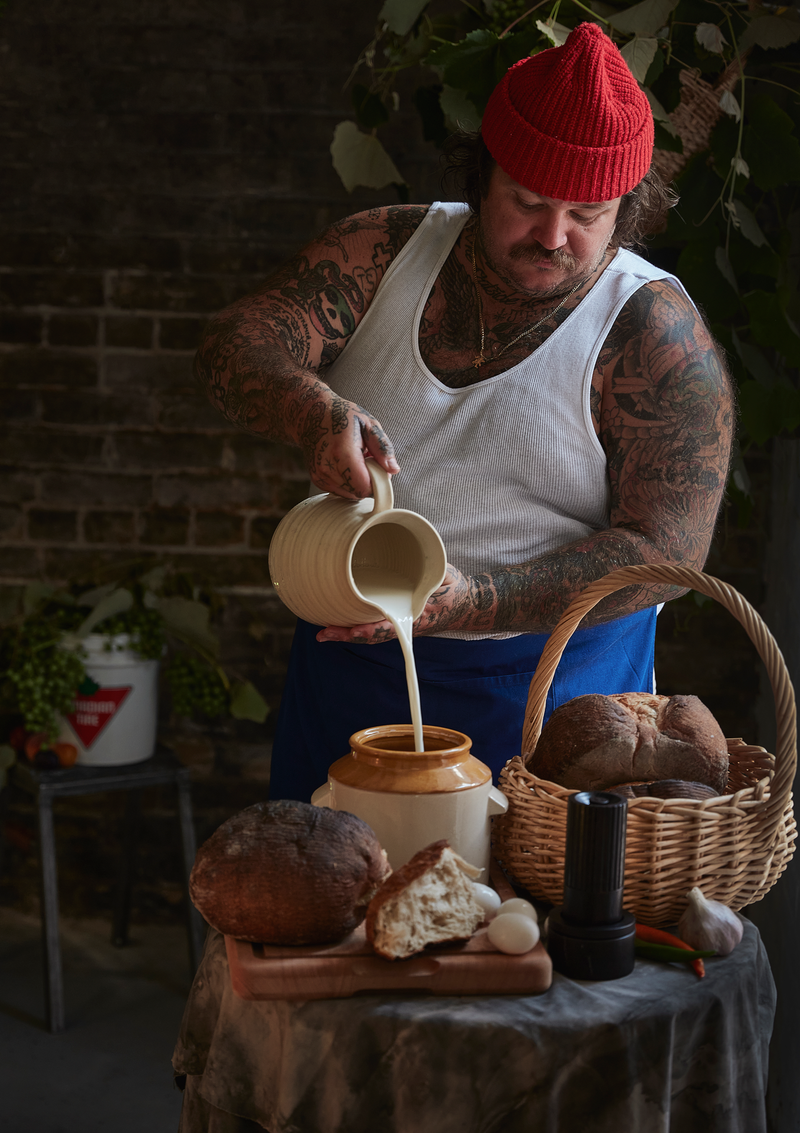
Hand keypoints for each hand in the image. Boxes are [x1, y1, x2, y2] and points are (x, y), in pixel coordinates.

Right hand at [300, 389, 398, 499]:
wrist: (309, 414)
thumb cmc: (340, 416)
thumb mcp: (368, 423)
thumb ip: (382, 447)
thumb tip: (393, 469)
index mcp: (342, 452)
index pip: (364, 487)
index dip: (377, 483)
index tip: (380, 470)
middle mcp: (328, 467)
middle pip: (358, 493)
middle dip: (369, 482)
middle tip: (369, 462)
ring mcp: (320, 475)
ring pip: (349, 495)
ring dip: (358, 483)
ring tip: (357, 462)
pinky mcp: (317, 480)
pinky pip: (340, 491)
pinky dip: (348, 482)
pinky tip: (347, 466)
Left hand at [315, 565, 472, 643]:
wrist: (460, 605)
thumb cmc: (451, 589)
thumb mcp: (448, 577)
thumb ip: (437, 572)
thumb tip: (433, 564)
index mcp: (417, 616)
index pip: (392, 626)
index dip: (374, 630)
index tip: (357, 631)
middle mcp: (403, 623)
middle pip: (373, 633)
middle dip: (349, 635)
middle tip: (326, 633)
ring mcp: (396, 622)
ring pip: (368, 632)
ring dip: (345, 634)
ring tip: (324, 634)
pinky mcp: (390, 618)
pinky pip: (369, 624)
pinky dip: (352, 626)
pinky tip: (334, 625)